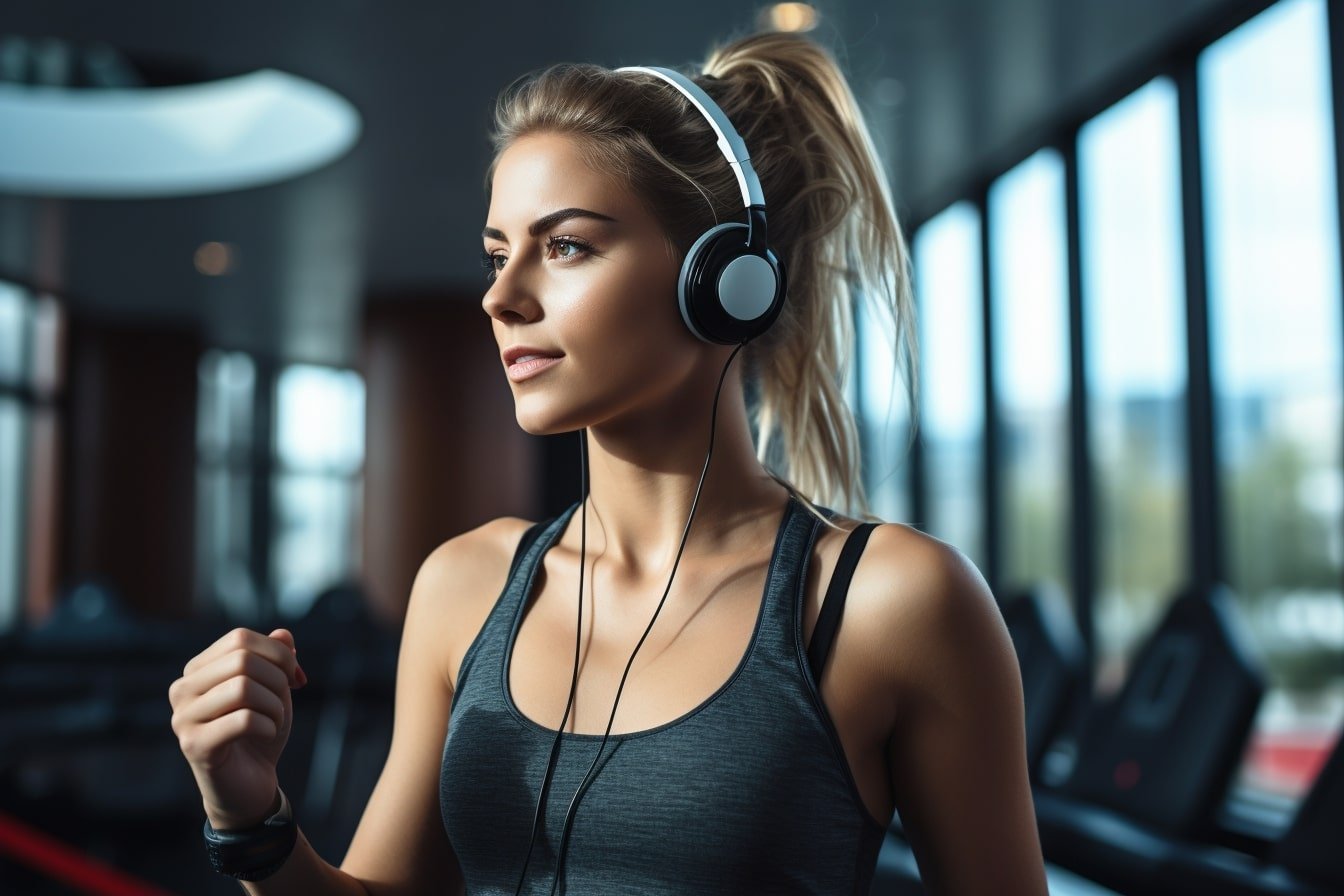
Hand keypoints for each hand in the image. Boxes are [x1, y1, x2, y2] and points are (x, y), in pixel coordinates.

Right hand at [169, 627, 306, 829]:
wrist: (249, 786)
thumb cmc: (258, 732)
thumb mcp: (274, 688)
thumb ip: (276, 657)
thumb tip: (284, 636)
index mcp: (197, 670)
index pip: (240, 638)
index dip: (278, 653)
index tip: (295, 678)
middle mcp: (182, 689)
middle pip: (242, 660)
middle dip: (278, 679)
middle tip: (283, 703)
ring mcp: (182, 718)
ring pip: (244, 688)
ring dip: (274, 705)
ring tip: (274, 720)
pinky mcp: (194, 746)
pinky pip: (244, 720)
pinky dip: (269, 726)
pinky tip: (266, 735)